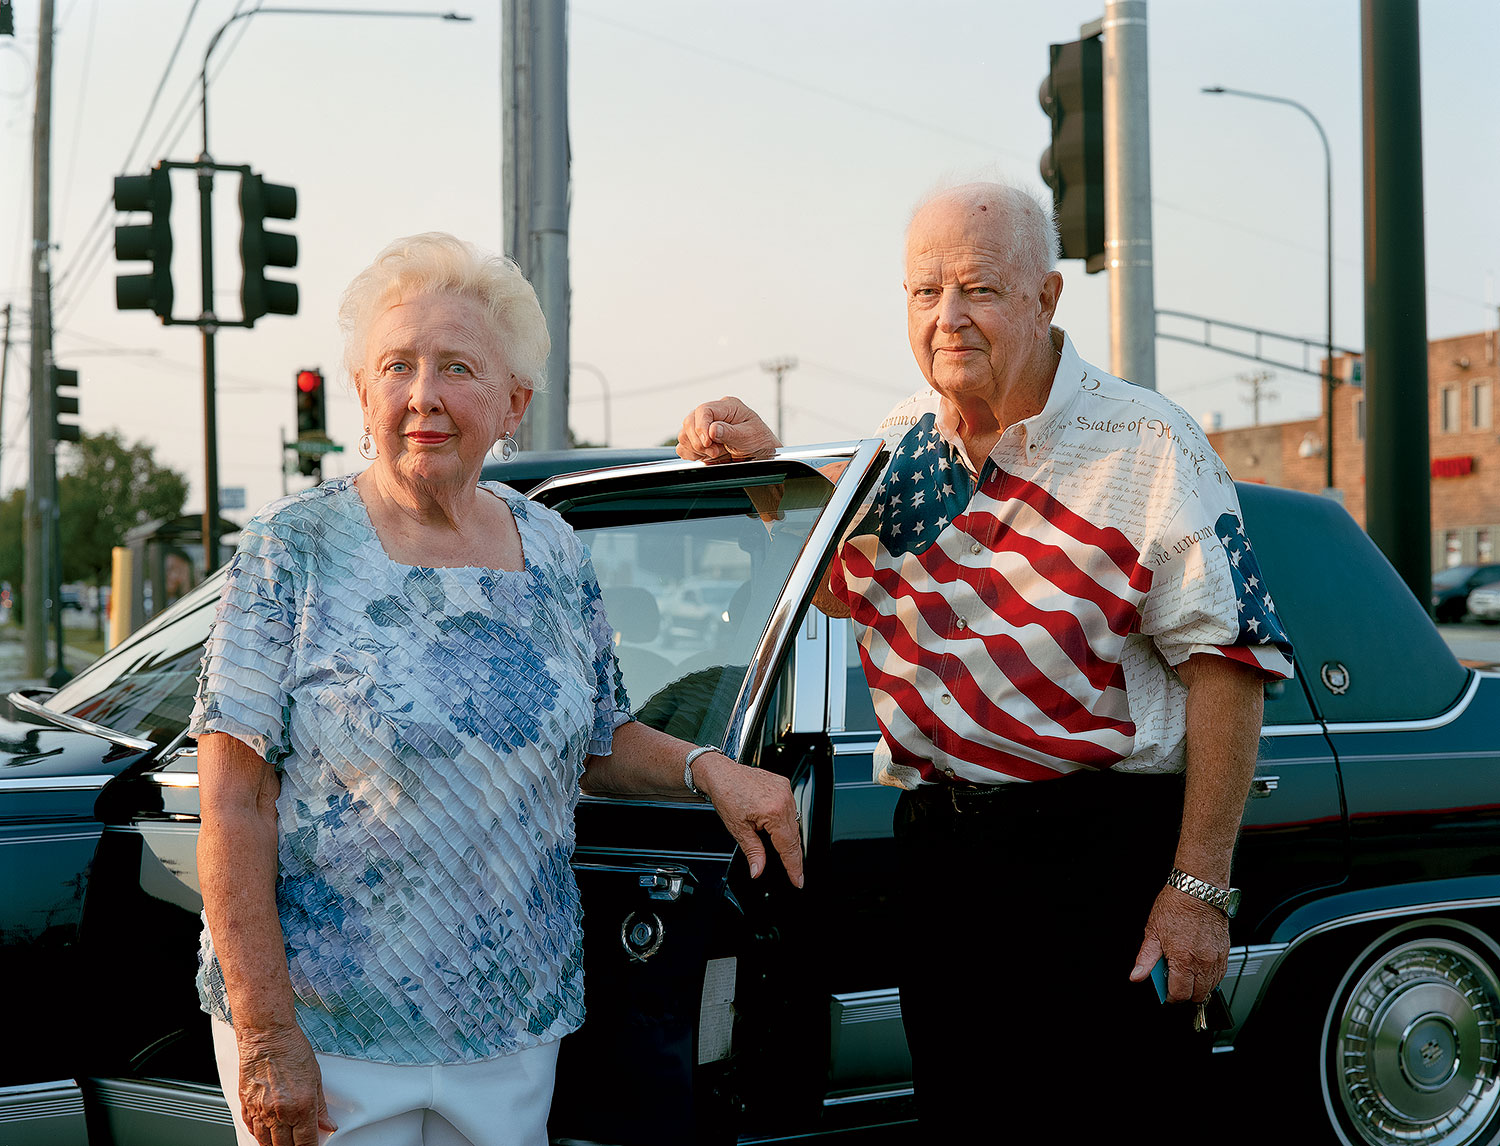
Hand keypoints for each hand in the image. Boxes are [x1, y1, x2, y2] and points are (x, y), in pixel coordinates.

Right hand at [234, 1022, 335, 1145]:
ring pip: (265, 1142)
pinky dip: (258, 1135)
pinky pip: (251, 1129)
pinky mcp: (246, 1105)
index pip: (306, 1143)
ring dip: (275, 1145)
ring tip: (282, 1143)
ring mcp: (260, 1110)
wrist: (266, 1034)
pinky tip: (265, 1134)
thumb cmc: (291, 1049)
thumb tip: (327, 1125)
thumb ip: (321, 1107)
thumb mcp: (316, 1077)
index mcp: (301, 1106)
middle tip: (298, 1143)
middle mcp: (279, 1112)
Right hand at [677, 397, 780, 461]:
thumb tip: (712, 430)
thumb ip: (730, 433)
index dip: (701, 427)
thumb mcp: (749, 436)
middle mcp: (714, 413)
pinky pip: (683, 444)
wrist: (760, 452)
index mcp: (727, 406)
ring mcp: (704, 425)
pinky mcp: (699, 438)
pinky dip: (690, 453)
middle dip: (699, 440)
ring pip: (684, 433)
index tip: (707, 442)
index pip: (703, 410)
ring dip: (696, 448)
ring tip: (715, 453)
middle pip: (690, 421)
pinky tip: (705, 456)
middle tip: (714, 452)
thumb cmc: (758, 440)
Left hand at [693, 752, 804, 887]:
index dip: (794, 867)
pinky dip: (785, 820)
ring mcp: (785, 790)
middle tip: (794, 873)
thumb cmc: (726, 795)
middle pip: (794, 836)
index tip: (798, 880)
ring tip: (782, 851)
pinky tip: (778, 827)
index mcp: (773, 812)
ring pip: (794, 822)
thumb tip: (758, 870)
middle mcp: (784, 799)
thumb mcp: (738, 829)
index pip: (788, 846)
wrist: (720, 773)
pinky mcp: (784, 785)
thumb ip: (753, 852)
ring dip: (789, 837)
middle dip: (793, 855)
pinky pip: (791, 808)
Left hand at [1128, 884, 1228, 1002]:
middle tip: (1175, 982)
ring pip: (1211, 987)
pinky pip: (1220, 974)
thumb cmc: (1175, 906)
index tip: (1166, 992)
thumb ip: (1145, 959)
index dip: (1171, 997)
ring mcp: (1216, 958)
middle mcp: (1202, 962)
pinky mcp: (1225, 952)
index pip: (1180, 994)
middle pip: (1198, 995)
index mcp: (1183, 960)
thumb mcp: (1153, 932)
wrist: (1198, 890)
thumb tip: (1136, 975)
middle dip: (1185, 993)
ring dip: (1199, 986)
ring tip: (1186, 974)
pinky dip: (1210, 977)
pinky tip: (1199, 967)